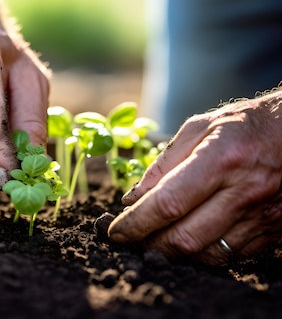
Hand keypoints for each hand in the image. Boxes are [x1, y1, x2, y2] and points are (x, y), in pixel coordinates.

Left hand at [108, 90, 281, 264]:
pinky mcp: (274, 230)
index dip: (136, 223)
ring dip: (175, 254)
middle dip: (150, 244)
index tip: (116, 231)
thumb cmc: (244, 125)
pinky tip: (191, 238)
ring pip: (207, 255)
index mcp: (220, 160)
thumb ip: (163, 164)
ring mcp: (262, 215)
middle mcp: (244, 192)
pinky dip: (203, 253)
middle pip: (185, 238)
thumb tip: (132, 199)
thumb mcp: (199, 128)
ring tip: (157, 240)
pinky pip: (231, 256)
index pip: (167, 203)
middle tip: (132, 239)